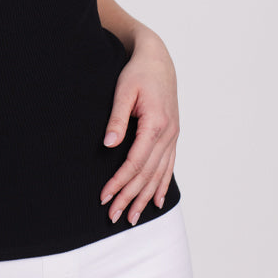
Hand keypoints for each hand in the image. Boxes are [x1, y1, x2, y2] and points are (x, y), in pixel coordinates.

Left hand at [100, 29, 179, 225]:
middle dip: (130, 197)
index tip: (105, 196)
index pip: (135, 162)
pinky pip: (169, 166)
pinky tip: (157, 201)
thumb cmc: (138, 73)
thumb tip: (108, 144)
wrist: (158, 60)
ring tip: (132, 217)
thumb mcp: (123, 91)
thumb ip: (116, 118)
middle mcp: (168, 134)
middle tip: (114, 216)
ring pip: (159, 174)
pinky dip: (162, 185)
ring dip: (145, 197)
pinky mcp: (172, 136)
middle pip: (147, 174)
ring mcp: (173, 136)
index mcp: (155, 124)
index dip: (119, 182)